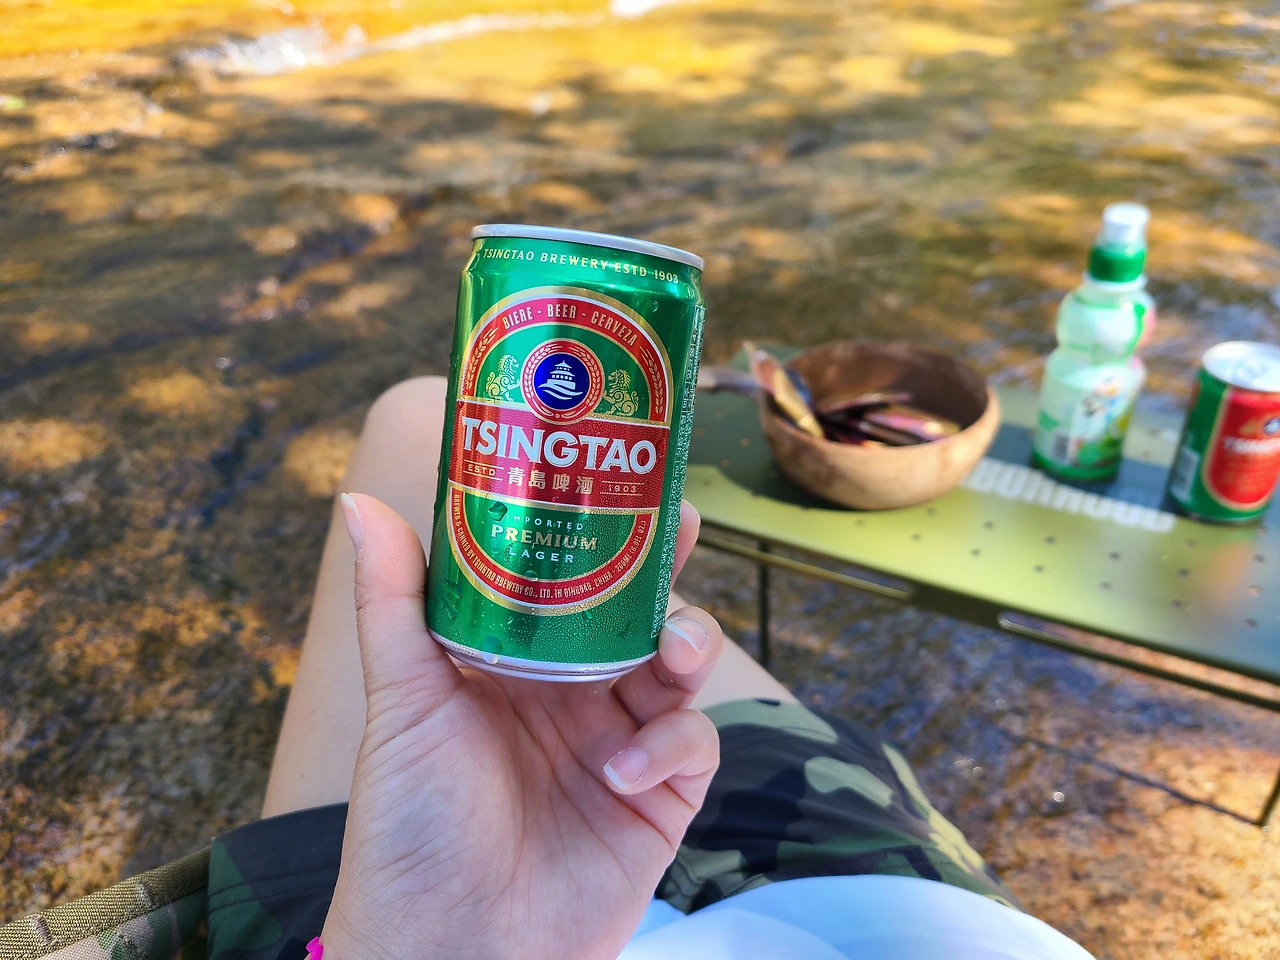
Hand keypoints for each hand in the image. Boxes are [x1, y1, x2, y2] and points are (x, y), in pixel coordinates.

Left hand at [321, 494, 722, 959]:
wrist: (449, 945)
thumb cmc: (411, 825)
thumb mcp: (403, 702)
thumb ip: (394, 601)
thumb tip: (360, 501)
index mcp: (520, 664)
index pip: (572, 583)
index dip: (603, 535)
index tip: (623, 483)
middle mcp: (576, 696)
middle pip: (638, 613)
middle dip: (666, 572)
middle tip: (682, 529)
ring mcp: (621, 745)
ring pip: (680, 669)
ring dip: (688, 645)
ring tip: (674, 650)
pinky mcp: (658, 800)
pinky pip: (692, 747)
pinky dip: (670, 746)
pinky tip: (623, 770)